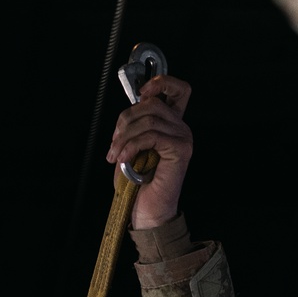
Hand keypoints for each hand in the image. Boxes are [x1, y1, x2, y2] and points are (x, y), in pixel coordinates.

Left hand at [106, 75, 192, 228]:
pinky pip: (151, 135)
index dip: (160, 82)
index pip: (177, 89)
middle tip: (114, 143)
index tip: (140, 93)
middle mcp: (180, 128)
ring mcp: (183, 138)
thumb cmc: (137, 185)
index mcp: (171, 124)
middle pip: (152, 103)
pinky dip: (131, 146)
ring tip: (115, 155)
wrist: (146, 213)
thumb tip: (128, 110)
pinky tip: (124, 160)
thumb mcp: (131, 147)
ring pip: (149, 118)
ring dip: (124, 136)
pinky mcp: (180, 150)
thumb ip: (135, 125)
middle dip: (125, 120)